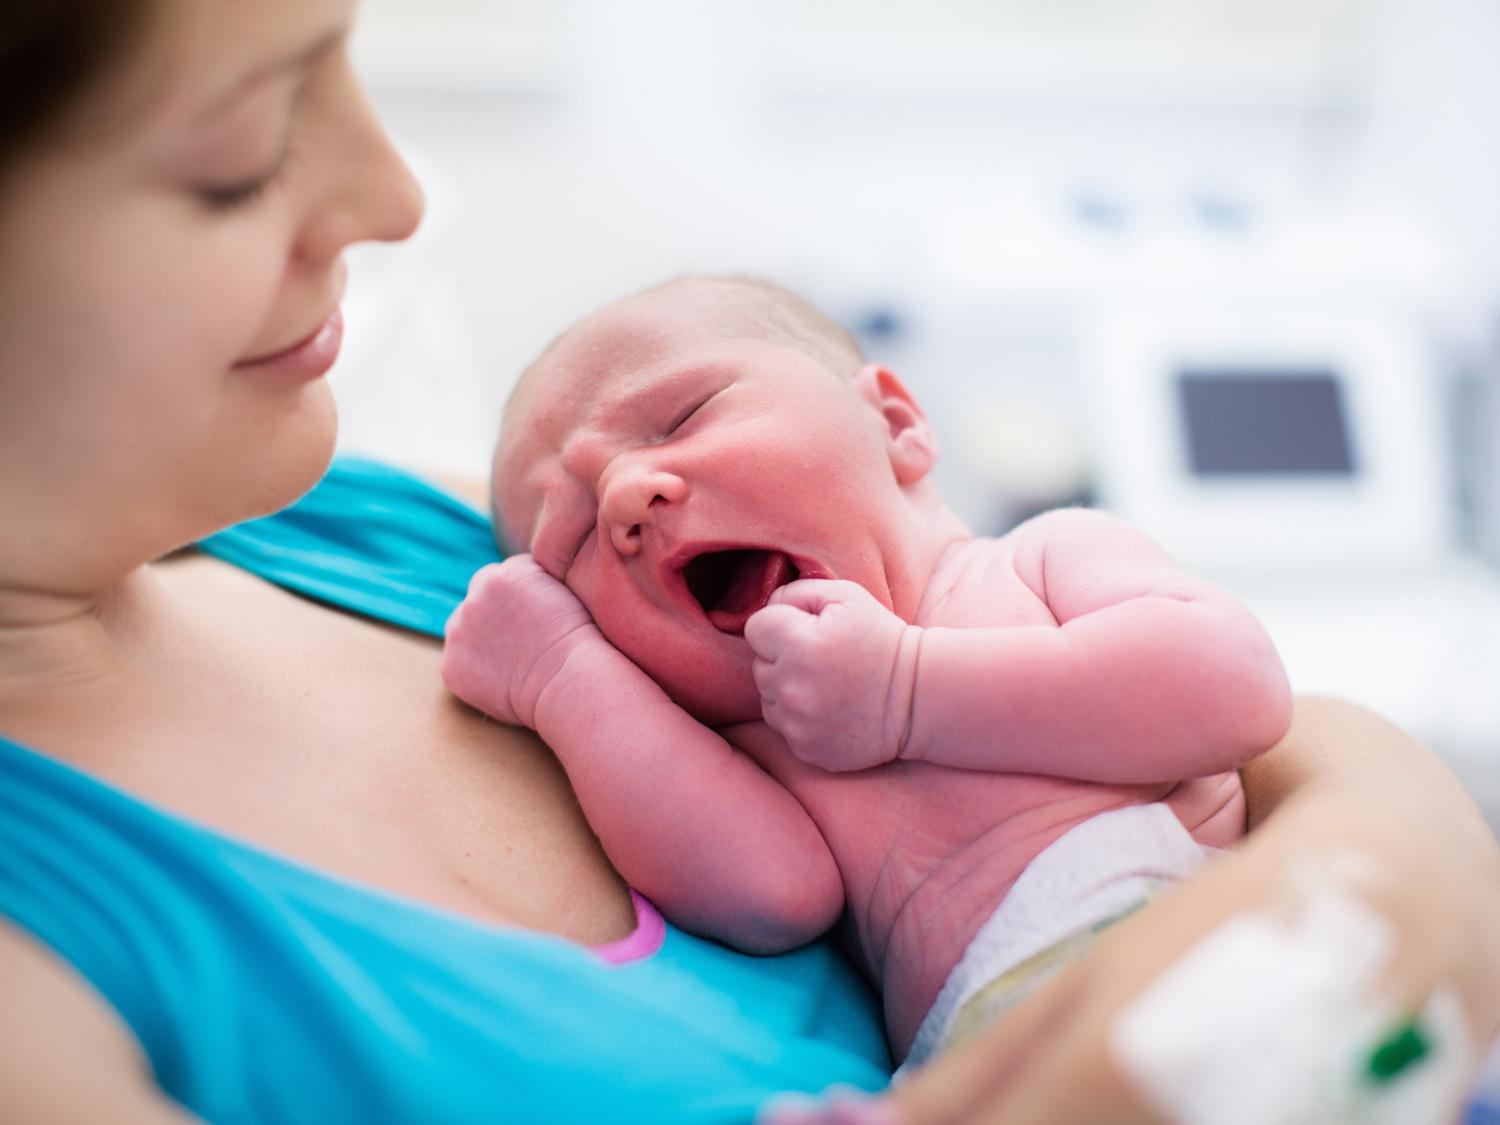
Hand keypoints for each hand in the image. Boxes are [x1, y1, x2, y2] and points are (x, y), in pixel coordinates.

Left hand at [441, 554, 604, 729]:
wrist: (570, 679)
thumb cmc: (578, 640)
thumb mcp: (561, 590)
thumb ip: (533, 580)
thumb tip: (521, 589)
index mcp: (501, 575)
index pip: (498, 577)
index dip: (515, 597)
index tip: (531, 616)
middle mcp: (473, 598)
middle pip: (477, 600)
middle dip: (493, 615)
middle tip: (521, 639)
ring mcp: (458, 633)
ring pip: (464, 630)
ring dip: (481, 640)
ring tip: (514, 660)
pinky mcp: (451, 667)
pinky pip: (459, 662)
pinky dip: (475, 670)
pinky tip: (503, 679)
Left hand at [744, 579, 918, 771]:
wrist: (917, 698)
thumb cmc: (881, 640)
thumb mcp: (847, 597)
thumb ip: (797, 593)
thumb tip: (768, 606)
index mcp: (799, 645)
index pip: (756, 628)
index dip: (780, 625)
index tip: (807, 632)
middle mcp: (791, 688)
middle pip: (760, 664)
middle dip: (783, 658)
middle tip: (823, 659)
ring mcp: (797, 724)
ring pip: (768, 698)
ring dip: (788, 689)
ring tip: (826, 685)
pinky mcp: (805, 749)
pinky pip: (783, 727)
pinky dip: (799, 718)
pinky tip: (830, 709)